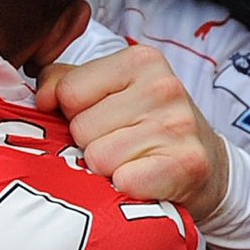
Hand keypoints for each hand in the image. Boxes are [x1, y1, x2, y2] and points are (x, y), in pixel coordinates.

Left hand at [37, 44, 229, 221]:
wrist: (207, 167)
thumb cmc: (145, 126)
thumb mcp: (109, 91)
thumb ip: (64, 82)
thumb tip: (42, 97)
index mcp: (140, 60)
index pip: (69, 92)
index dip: (73, 114)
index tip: (100, 119)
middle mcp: (164, 87)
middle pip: (81, 128)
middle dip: (91, 143)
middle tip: (121, 144)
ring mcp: (178, 126)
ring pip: (98, 158)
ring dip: (107, 169)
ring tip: (132, 161)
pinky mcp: (186, 165)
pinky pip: (123, 182)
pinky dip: (125, 188)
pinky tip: (143, 179)